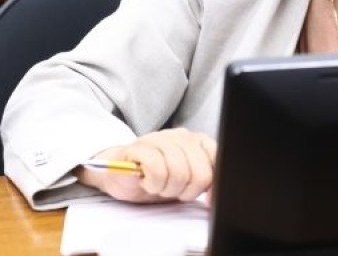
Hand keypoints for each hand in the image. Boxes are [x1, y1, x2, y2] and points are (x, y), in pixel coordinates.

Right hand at [77, 128, 217, 203]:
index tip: (208, 200)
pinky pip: (156, 169)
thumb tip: (217, 197)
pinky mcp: (140, 147)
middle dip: (187, 191)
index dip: (215, 184)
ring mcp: (161, 138)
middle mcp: (182, 136)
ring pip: (179, 173)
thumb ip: (204, 180)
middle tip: (172, 191)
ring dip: (167, 189)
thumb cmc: (156, 177)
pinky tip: (147, 182)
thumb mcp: (186, 180)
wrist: (119, 173)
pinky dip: (153, 183)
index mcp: (198, 142)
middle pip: (200, 173)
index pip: (218, 159)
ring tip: (158, 186)